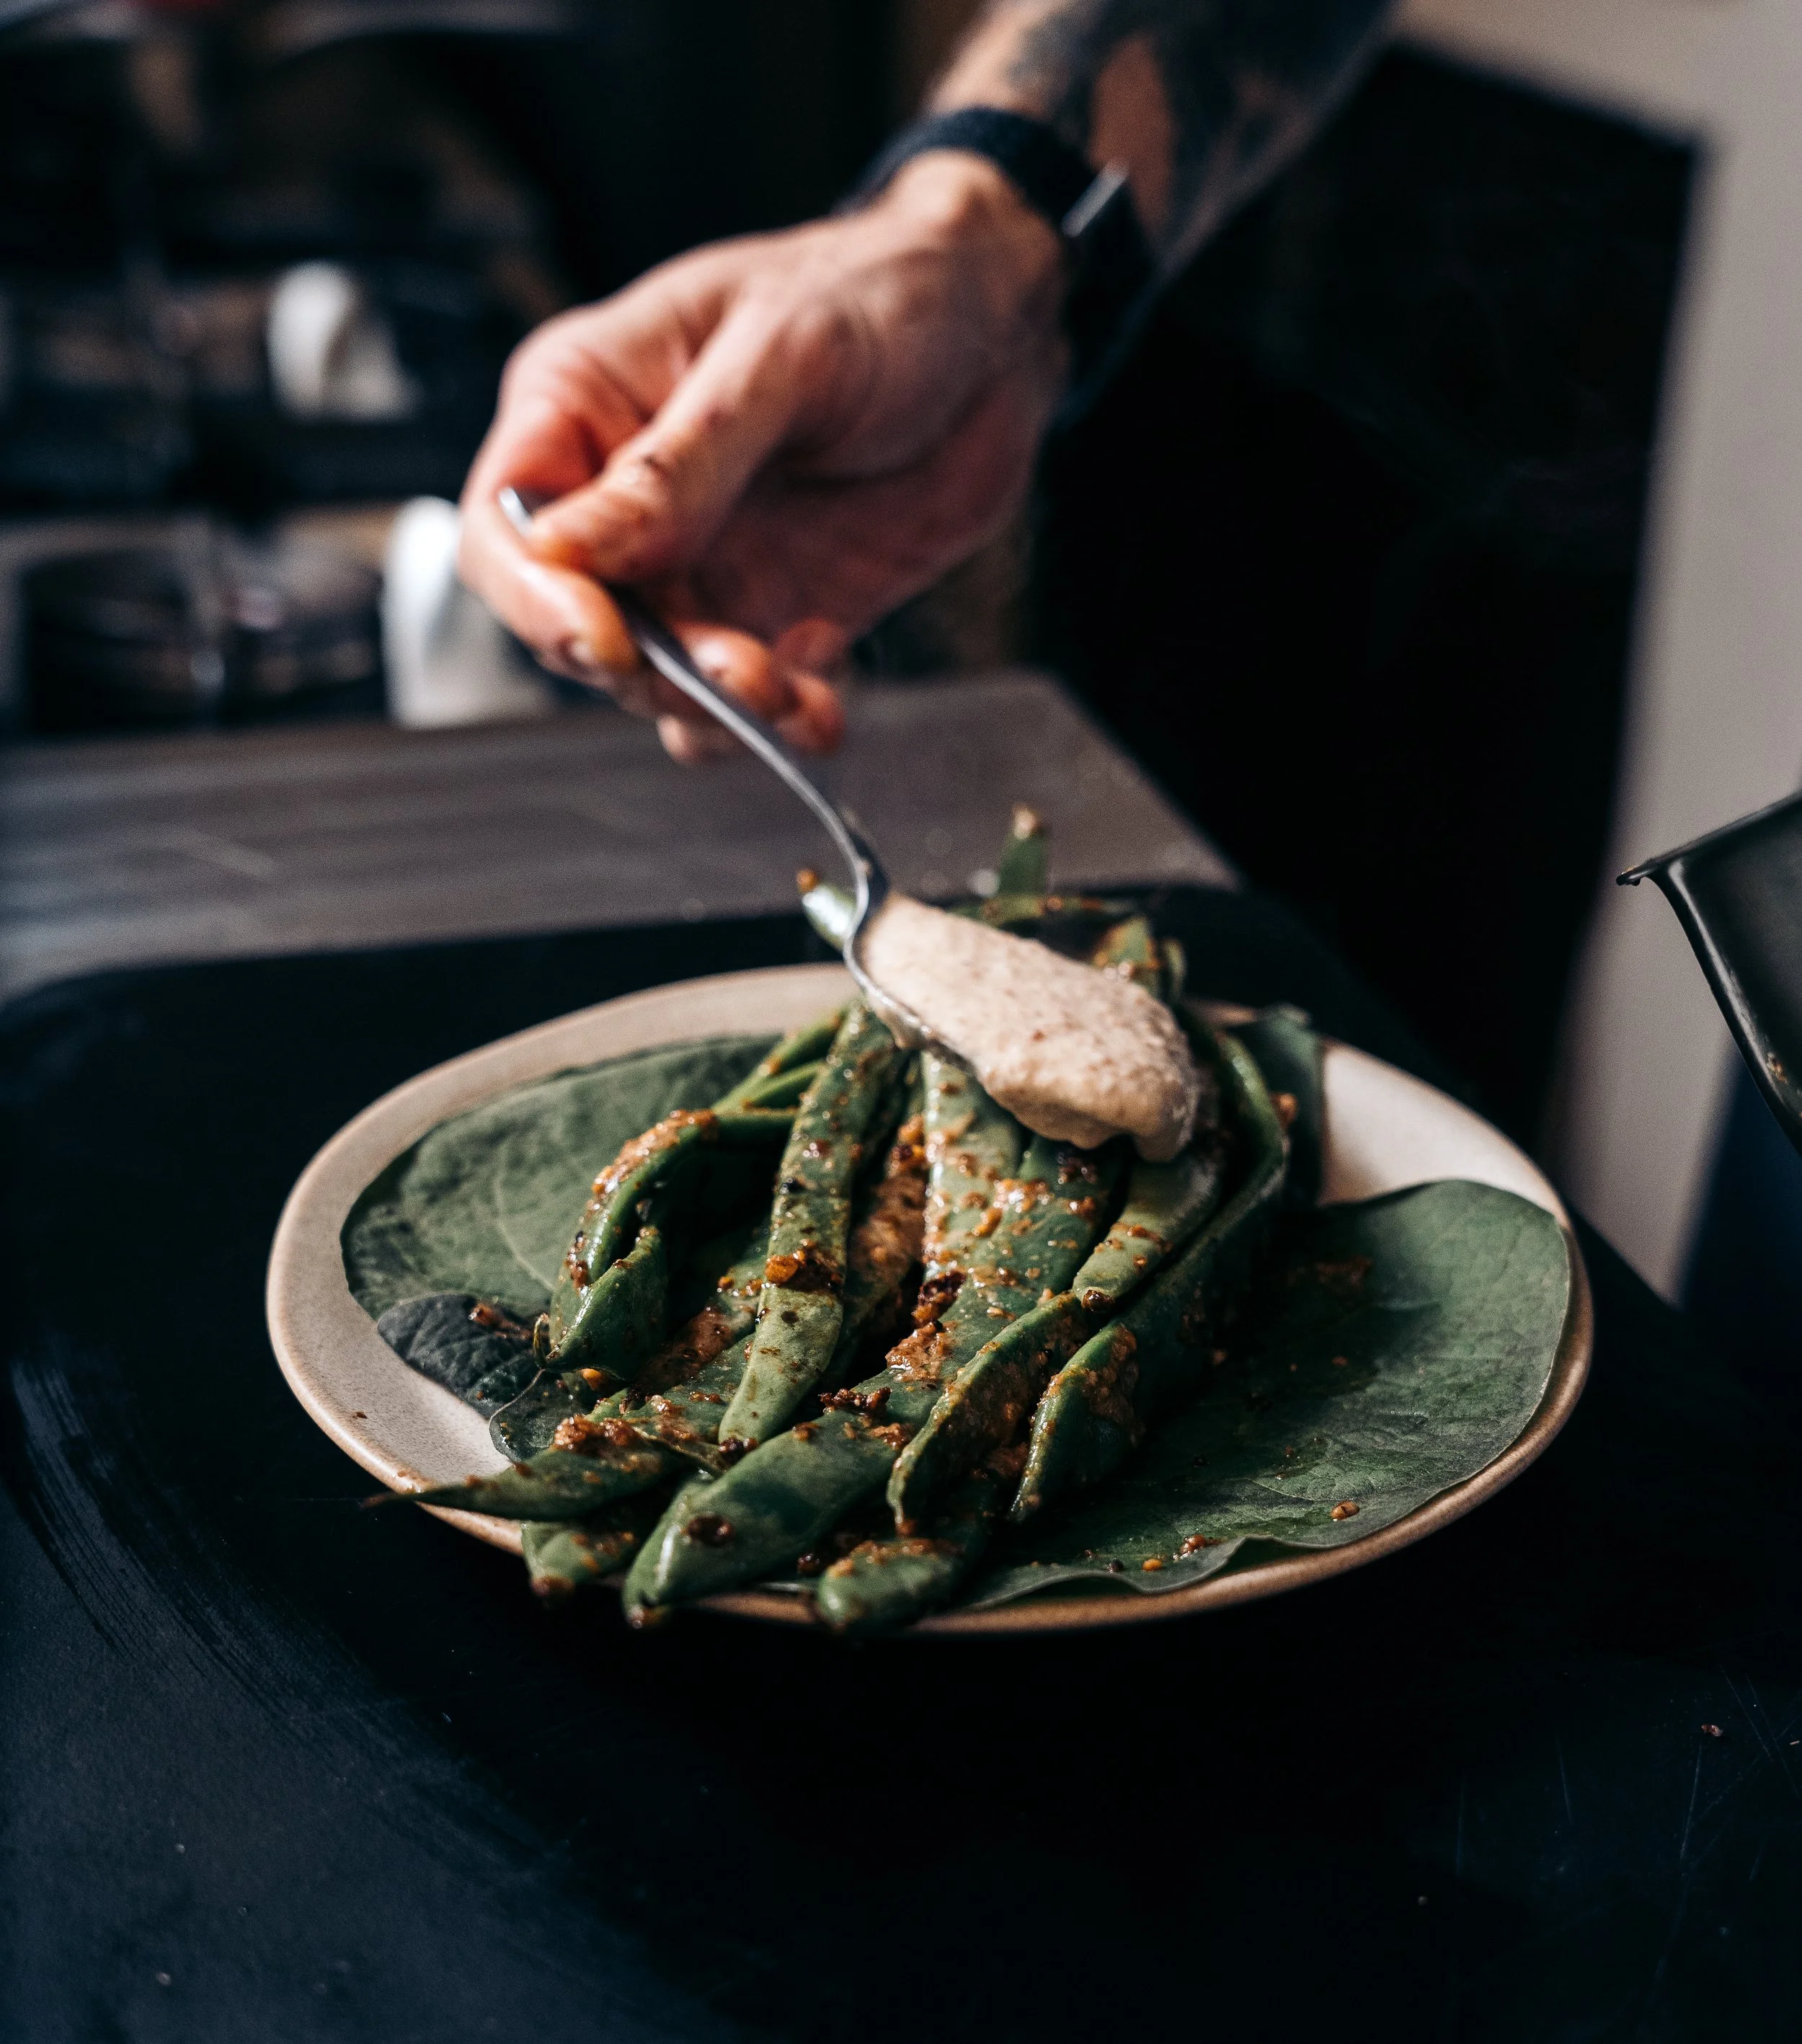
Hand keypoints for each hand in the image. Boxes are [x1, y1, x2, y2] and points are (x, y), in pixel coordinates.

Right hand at [458, 154, 1064, 761]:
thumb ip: (678, 462)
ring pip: (662, 680)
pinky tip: (824, 707)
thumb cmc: (877, 291)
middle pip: (577, 627)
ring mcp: (699, 565)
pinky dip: (780, 720)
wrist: (997, 330)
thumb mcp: (779, 354)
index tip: (606, 640)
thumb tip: (570, 548)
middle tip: (736, 670)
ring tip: (793, 695)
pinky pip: (748, 698)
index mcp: (584, 404)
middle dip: (647, 669)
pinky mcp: (774, 612)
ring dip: (719, 708)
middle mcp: (625, 499)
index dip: (538, 600)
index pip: (507, 527)